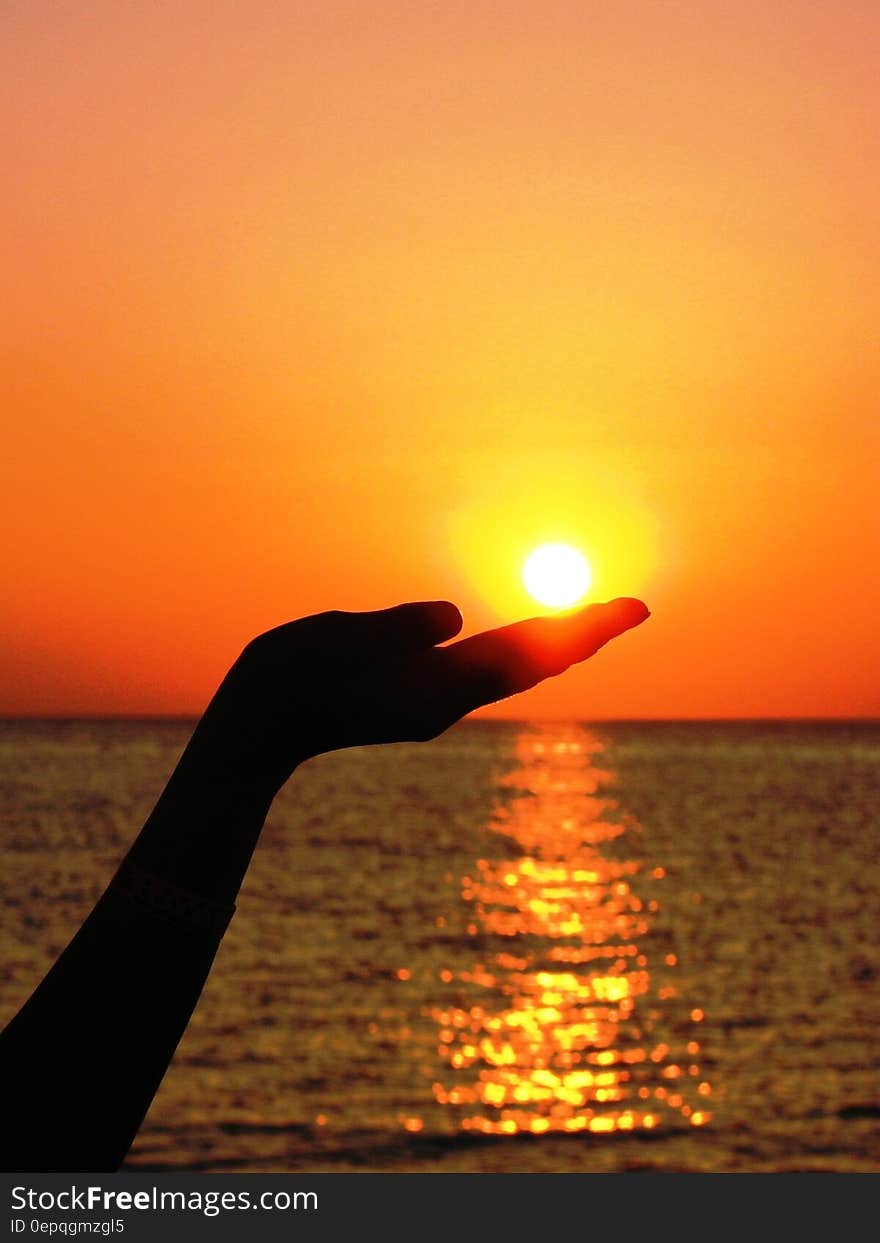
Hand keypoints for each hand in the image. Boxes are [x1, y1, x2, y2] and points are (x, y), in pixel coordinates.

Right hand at [181, 597, 649, 798]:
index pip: (522, 652)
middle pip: (528, 663)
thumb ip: (394, 629)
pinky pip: (481, 669)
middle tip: (633, 608)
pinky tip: (525, 640)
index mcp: (431, 688)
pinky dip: (515, 650)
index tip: (630, 609)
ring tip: (594, 621)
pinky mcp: (415, 697)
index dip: (578, 628)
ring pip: (509, 669)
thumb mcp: (330, 644)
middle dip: (580, 635)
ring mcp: (431, 702)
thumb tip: (455, 616)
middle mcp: (444, 700)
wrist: (256, 735)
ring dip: (552, 643)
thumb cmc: (282, 686)